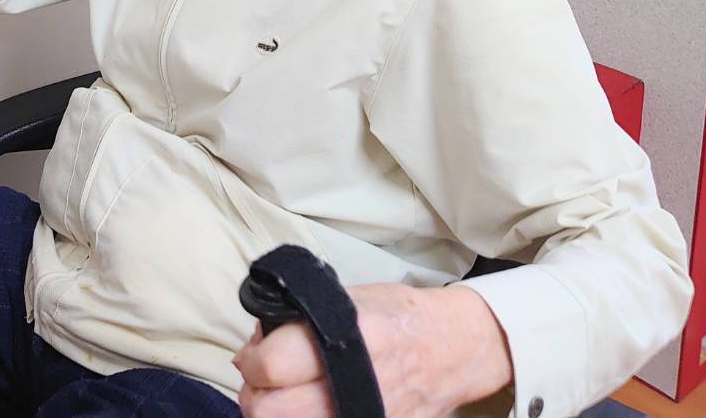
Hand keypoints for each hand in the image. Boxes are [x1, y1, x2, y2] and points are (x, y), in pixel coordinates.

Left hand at [234, 283, 511, 417]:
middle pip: (270, 410)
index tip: (252, 354)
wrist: (454, 349)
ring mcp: (367, 415)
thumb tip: (255, 345)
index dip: (251, 359)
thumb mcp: (350, 299)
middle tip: (260, 380)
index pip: (272, 364)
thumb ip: (300, 320)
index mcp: (348, 337)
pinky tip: (306, 409)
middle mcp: (356, 383)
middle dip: (255, 392)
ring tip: (281, 396)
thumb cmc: (400, 316)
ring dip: (275, 414)